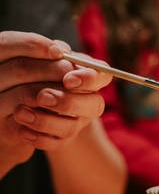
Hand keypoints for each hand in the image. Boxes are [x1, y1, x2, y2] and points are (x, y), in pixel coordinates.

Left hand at [0, 31, 112, 177]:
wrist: (37, 99)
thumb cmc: (43, 70)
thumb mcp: (49, 57)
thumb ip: (55, 53)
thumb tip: (58, 50)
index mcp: (92, 78)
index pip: (103, 76)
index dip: (89, 80)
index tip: (68, 80)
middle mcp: (90, 102)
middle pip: (94, 106)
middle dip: (68, 102)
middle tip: (43, 97)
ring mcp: (78, 122)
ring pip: (71, 127)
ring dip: (46, 121)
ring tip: (20, 112)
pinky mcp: (64, 139)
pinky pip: (57, 143)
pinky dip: (38, 138)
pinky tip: (22, 129)